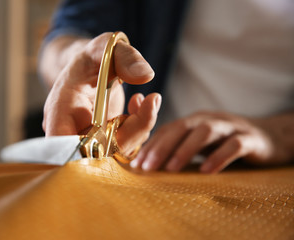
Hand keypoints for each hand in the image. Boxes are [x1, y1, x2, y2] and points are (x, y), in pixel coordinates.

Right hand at [41, 32, 160, 154]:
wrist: (91, 66)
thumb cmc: (92, 56)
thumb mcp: (105, 46)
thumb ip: (125, 57)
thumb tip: (145, 76)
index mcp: (61, 108)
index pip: (63, 144)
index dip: (87, 149)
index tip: (121, 124)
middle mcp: (71, 129)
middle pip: (97, 152)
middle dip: (131, 133)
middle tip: (150, 101)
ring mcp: (88, 138)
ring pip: (115, 152)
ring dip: (139, 130)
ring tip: (147, 99)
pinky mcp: (104, 141)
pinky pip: (125, 146)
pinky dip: (139, 129)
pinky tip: (138, 104)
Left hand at [130, 111, 289, 172]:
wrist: (267, 137)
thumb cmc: (225, 143)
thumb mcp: (200, 141)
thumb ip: (179, 146)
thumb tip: (149, 160)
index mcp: (194, 121)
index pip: (168, 129)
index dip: (151, 145)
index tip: (136, 164)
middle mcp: (209, 119)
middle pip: (182, 127)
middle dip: (162, 146)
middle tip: (147, 167)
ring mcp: (230, 126)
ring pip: (205, 132)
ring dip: (185, 150)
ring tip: (171, 169)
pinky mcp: (250, 138)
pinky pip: (234, 145)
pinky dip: (219, 157)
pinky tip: (206, 171)